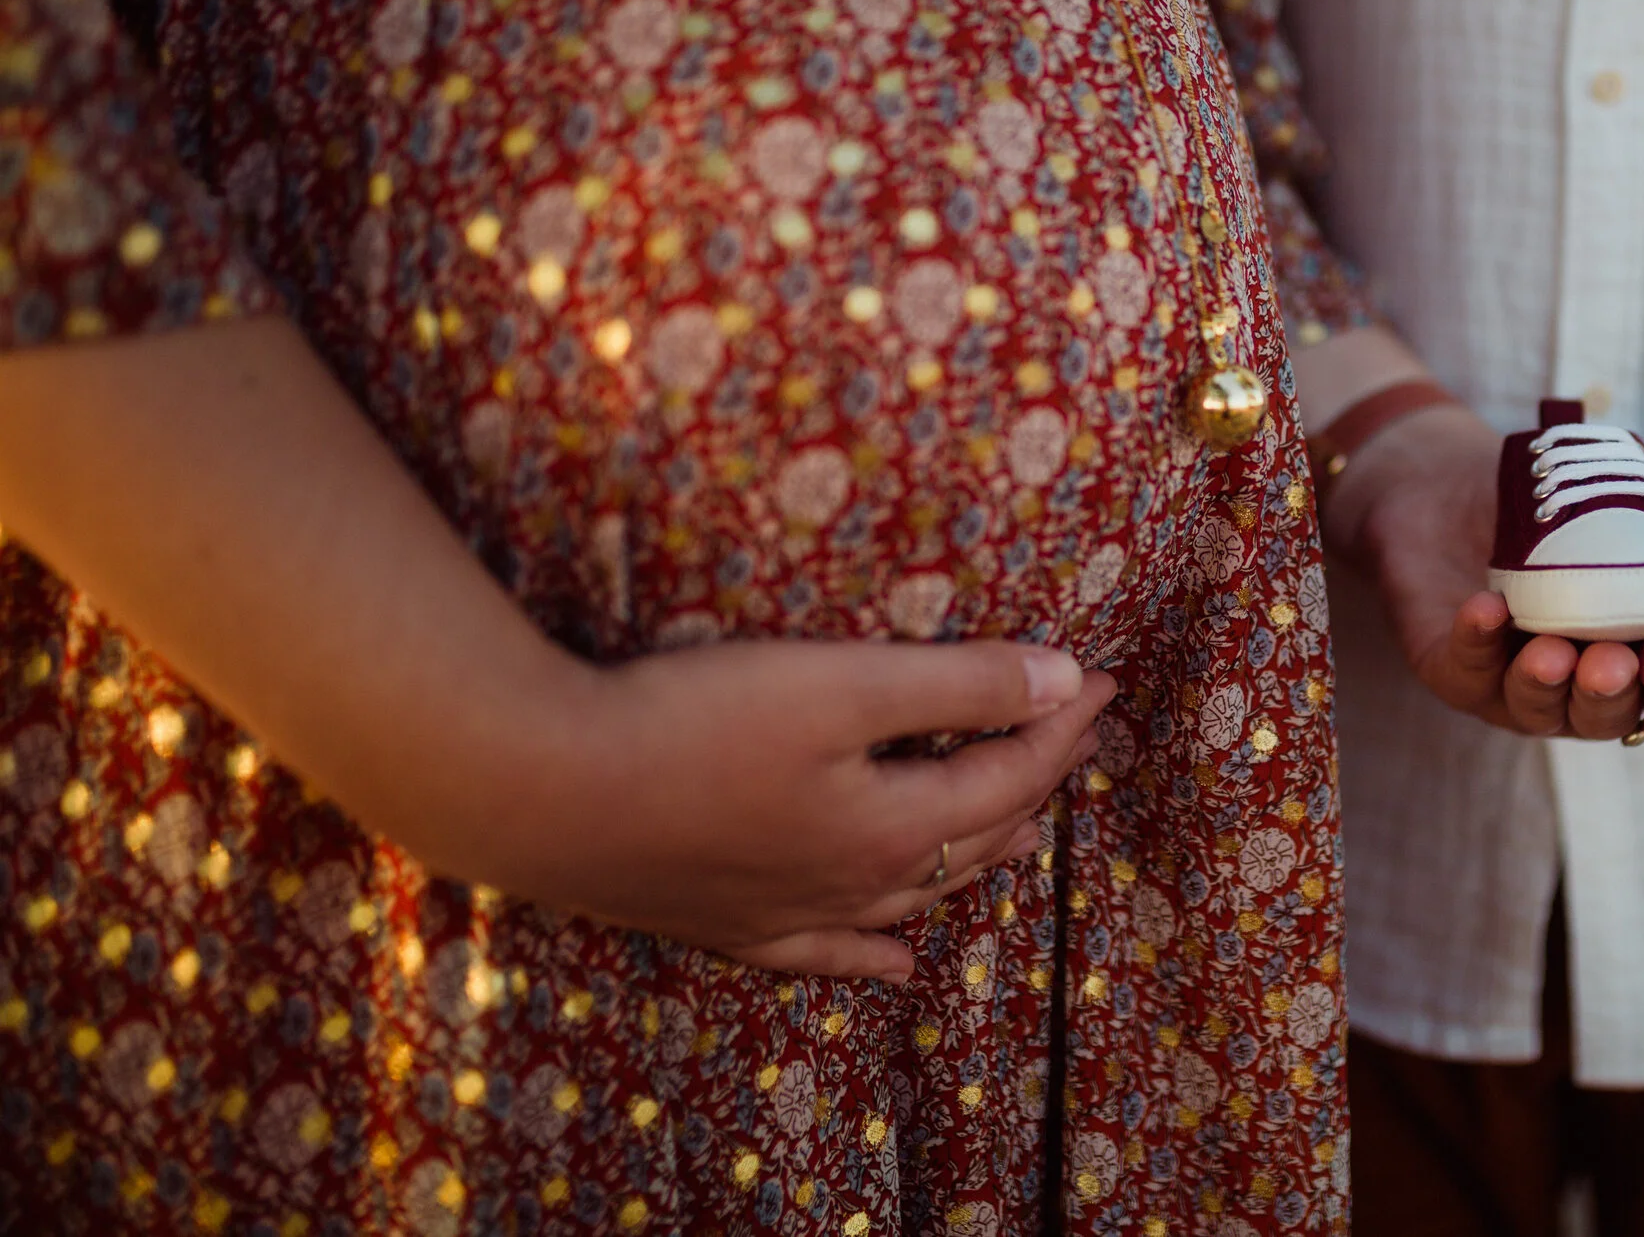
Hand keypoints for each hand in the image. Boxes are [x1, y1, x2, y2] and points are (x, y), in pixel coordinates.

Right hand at [487, 641, 1113, 979]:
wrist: (541, 791)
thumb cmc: (693, 721)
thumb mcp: (842, 684)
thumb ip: (958, 686)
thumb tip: (1065, 684)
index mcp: (895, 829)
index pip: (1011, 775)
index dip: (1062, 725)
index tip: (1102, 678)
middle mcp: (857, 887)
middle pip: (975, 836)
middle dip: (1036, 781)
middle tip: (1073, 735)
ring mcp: (791, 914)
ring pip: (916, 898)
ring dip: (977, 861)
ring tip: (1023, 836)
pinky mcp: (726, 924)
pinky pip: (827, 954)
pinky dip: (874, 956)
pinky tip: (901, 965)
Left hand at [1326, 404, 1643, 739]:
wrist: (1463, 476)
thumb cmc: (1569, 501)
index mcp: (1634, 660)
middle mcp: (1576, 686)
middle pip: (1600, 714)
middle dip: (1610, 694)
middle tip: (1616, 664)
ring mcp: (1510, 683)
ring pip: (1533, 707)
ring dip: (1546, 684)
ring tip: (1553, 652)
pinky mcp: (1450, 666)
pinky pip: (1465, 668)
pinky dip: (1477, 641)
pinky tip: (1488, 610)